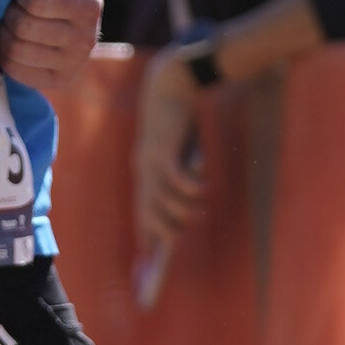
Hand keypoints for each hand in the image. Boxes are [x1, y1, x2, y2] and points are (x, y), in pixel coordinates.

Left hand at [0, 0, 102, 98]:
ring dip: (6, 34)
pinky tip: (15, 43)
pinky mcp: (56, 82)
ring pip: (16, 50)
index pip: (35, 2)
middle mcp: (85, 39)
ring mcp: (72, 65)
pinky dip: (7, 55)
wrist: (77, 29)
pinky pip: (16, 70)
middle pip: (23, 27)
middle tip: (14, 8)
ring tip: (13, 24)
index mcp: (88, 4)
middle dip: (11, 14)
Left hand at [134, 47, 208, 253]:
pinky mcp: (163, 150)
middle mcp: (143, 171)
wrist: (172, 86)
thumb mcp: (180, 153)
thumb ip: (182, 176)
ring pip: (163, 202)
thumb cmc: (180, 122)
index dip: (145, 235)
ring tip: (200, 210)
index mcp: (144, 173)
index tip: (149, 258)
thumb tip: (193, 202)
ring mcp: (150, 162)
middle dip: (165, 231)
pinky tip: (202, 187)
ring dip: (183, 211)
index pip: (141, 212)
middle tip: (184, 234)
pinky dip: (190, 189)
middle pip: (149, 214)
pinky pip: (175, 181)